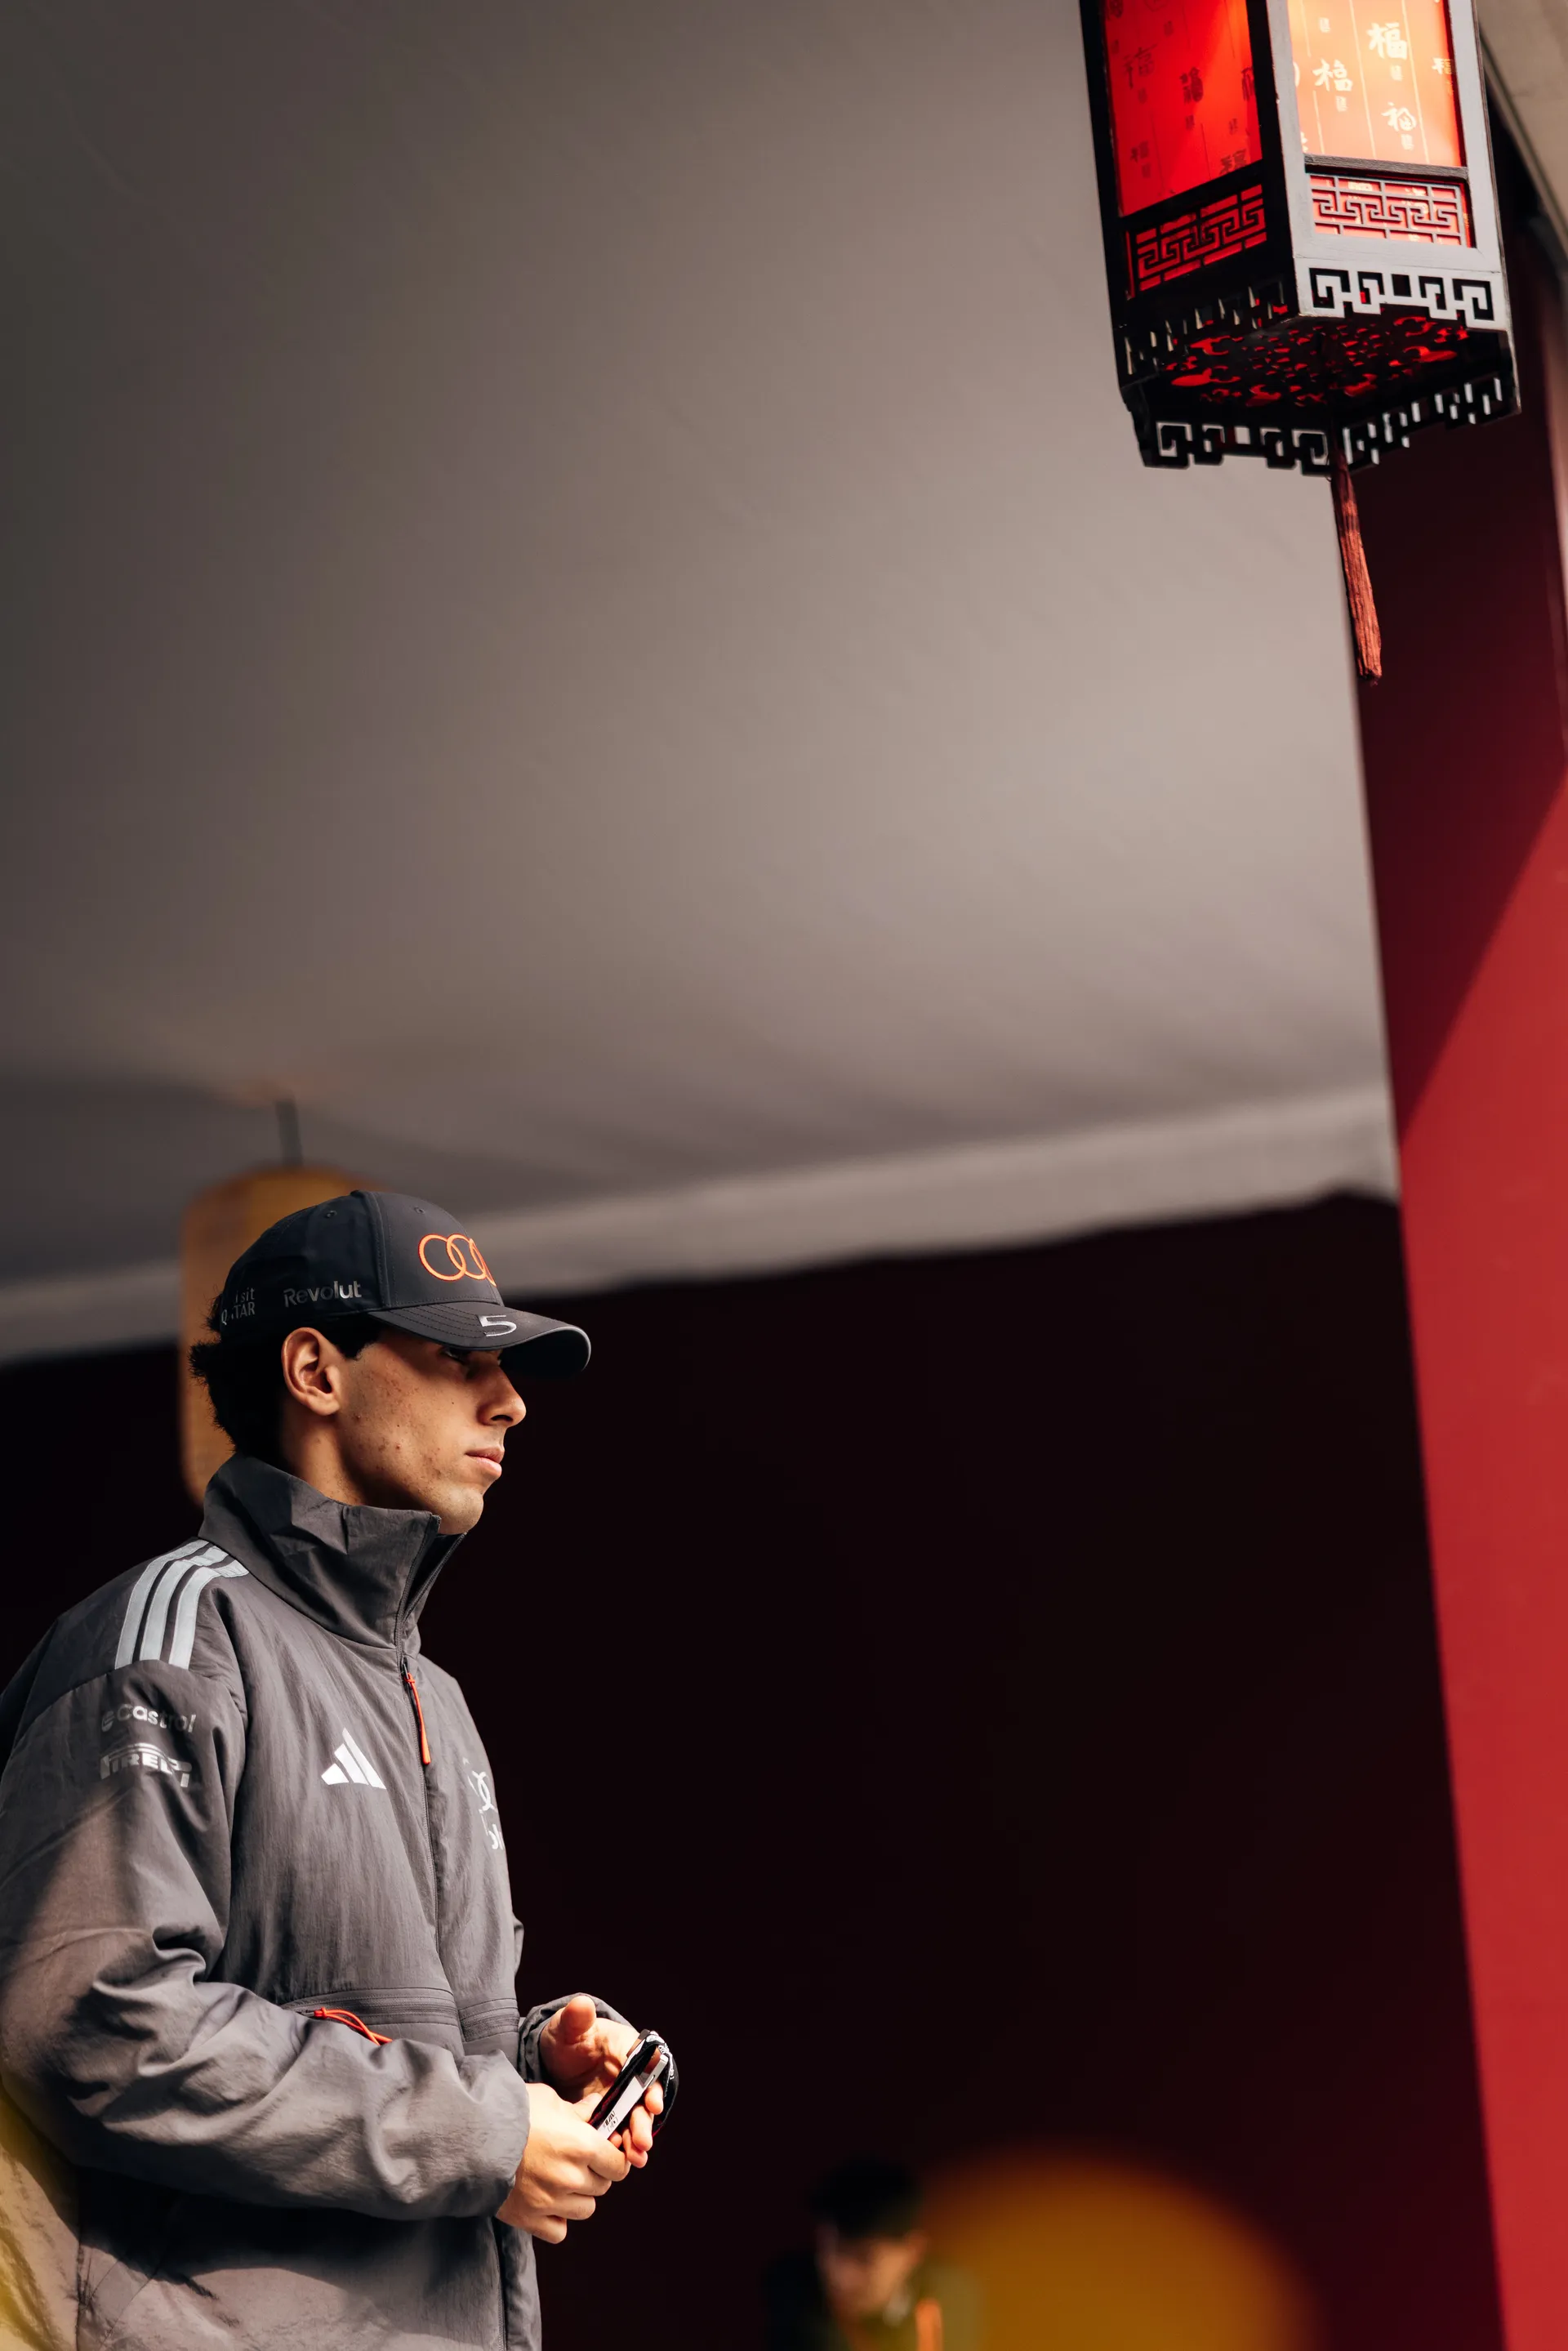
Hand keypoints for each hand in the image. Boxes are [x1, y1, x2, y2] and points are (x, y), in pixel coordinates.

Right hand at [496, 2082, 627, 2241]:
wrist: (470, 2138)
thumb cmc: (511, 2112)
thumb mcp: (548, 2100)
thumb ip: (577, 2110)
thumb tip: (597, 2108)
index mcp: (581, 2145)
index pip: (618, 2164)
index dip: (616, 2158)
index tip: (609, 2154)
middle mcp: (570, 2177)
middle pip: (603, 2187)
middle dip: (595, 2174)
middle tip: (579, 2162)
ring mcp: (551, 2202)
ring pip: (585, 2209)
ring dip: (579, 2197)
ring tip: (562, 2181)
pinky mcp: (530, 2219)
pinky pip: (559, 2231)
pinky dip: (558, 2220)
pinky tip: (548, 2202)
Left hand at [538, 1993, 665, 2166]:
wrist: (554, 2061)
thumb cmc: (566, 2039)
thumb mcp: (566, 2028)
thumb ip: (574, 2018)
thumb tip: (581, 2005)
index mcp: (625, 2046)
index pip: (645, 2062)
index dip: (650, 2083)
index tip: (652, 2101)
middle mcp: (631, 2073)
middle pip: (644, 2096)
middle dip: (645, 2119)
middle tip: (642, 2140)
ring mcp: (622, 2096)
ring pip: (636, 2117)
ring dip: (638, 2137)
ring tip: (636, 2158)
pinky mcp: (612, 2115)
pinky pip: (622, 2130)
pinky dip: (624, 2146)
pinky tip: (624, 2160)